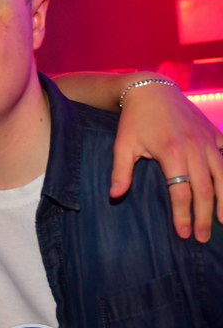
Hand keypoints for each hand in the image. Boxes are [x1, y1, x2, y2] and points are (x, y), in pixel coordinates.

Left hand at [110, 84, 222, 241]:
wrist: (151, 89)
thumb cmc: (134, 120)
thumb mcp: (123, 145)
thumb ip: (120, 172)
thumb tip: (114, 196)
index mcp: (172, 153)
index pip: (181, 192)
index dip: (183, 215)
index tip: (183, 234)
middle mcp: (195, 148)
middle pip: (206, 189)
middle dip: (204, 217)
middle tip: (202, 238)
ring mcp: (208, 140)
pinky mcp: (215, 133)